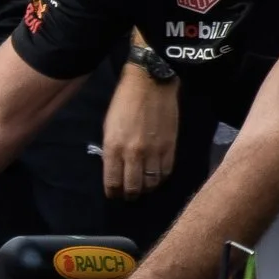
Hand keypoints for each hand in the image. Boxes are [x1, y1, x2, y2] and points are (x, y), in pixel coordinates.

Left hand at [103, 65, 176, 198]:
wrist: (150, 83)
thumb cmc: (124, 102)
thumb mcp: (108, 127)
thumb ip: (111, 150)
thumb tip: (116, 169)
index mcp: (114, 147)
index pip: (112, 182)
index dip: (113, 193)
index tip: (114, 194)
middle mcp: (133, 154)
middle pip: (133, 187)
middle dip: (129, 195)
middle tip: (129, 195)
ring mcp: (153, 152)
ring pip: (151, 183)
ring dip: (146, 189)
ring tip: (143, 188)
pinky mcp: (170, 147)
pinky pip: (166, 172)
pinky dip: (160, 179)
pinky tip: (156, 178)